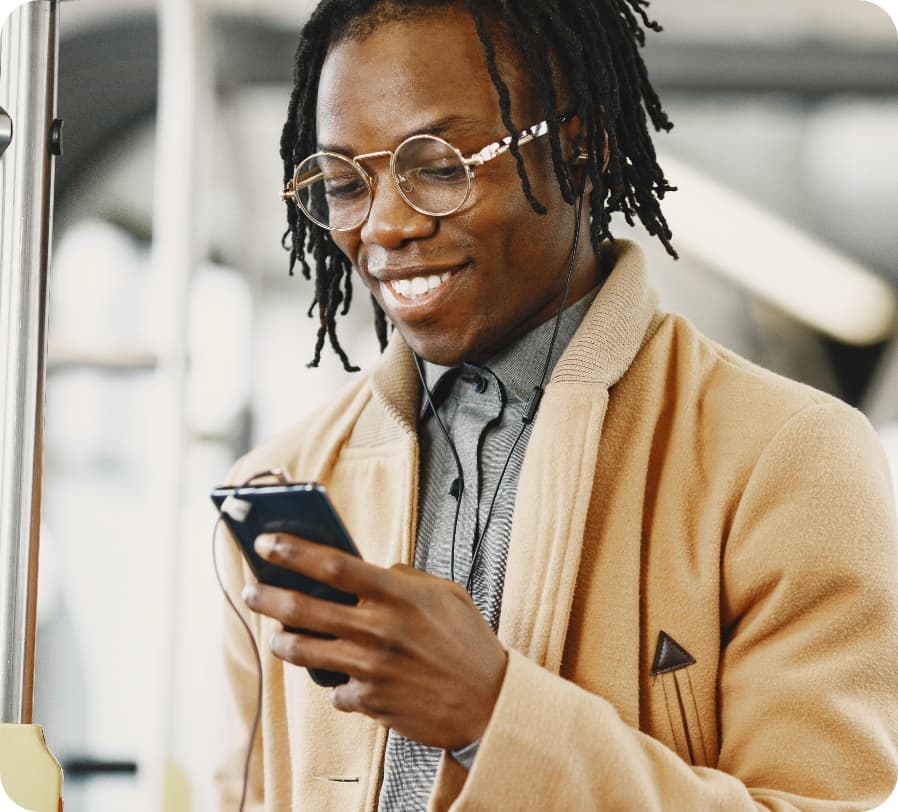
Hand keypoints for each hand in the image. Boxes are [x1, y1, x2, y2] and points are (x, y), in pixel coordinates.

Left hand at [242, 533, 507, 749]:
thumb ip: (406, 578)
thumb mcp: (446, 595)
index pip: (332, 565)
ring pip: (305, 651)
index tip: (266, 543)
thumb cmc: (469, 643)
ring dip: (283, 641)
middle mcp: (379, 629)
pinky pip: (335, 690)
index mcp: (398, 595)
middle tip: (251, 590)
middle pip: (304, 607)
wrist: (491, 703)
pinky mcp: (371, 702)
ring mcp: (372, 669)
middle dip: (268, 596)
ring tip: (278, 636)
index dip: (293, 551)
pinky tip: (344, 678)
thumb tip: (373, 569)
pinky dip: (335, 683)